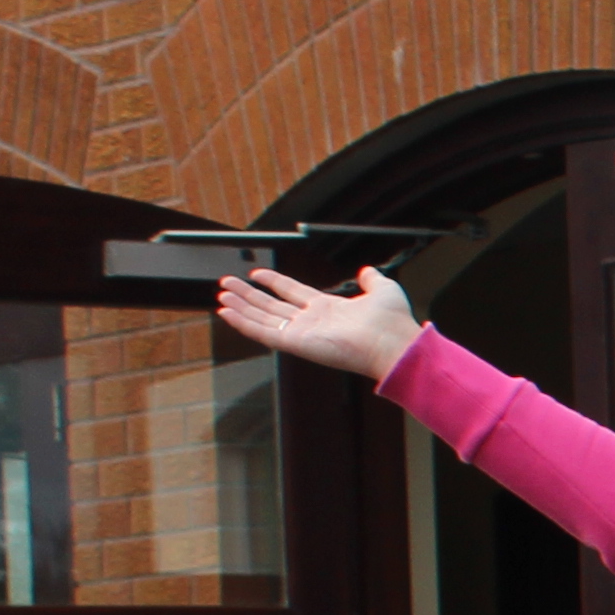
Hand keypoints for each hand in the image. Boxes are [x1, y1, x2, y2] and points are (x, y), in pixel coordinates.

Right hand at [214, 263, 424, 382]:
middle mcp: (312, 322)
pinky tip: (226, 312)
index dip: (274, 282)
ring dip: (241, 307)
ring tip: (221, 295)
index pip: (293, 292)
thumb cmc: (392, 321)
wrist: (393, 343)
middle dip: (249, 295)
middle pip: (272, 305)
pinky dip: (244, 323)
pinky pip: (263, 333)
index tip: (256, 274)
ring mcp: (303, 333)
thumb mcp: (383, 289)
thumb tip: (367, 270)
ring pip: (264, 318)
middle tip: (227, 283)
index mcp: (328, 309)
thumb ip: (372, 279)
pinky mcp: (296, 344)